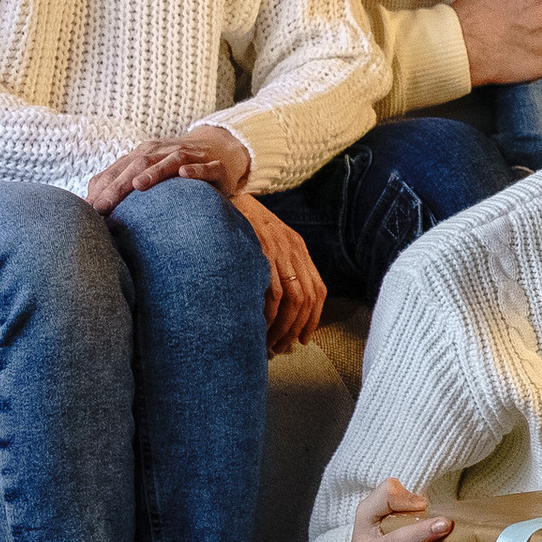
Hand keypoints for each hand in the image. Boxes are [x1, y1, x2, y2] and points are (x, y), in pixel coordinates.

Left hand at [85, 123, 249, 214]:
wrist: (219, 149)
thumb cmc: (175, 169)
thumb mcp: (148, 172)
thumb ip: (120, 182)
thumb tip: (88, 202)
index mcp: (145, 154)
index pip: (120, 169)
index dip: (103, 188)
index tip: (89, 209)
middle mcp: (165, 151)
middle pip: (140, 164)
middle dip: (119, 185)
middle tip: (103, 205)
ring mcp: (192, 156)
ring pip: (170, 161)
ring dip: (154, 172)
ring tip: (138, 185)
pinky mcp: (215, 166)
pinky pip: (206, 167)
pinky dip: (195, 170)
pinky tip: (185, 175)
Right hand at [235, 191, 324, 353]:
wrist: (223, 194)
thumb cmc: (239, 224)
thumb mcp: (265, 241)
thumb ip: (275, 266)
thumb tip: (277, 306)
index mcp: (298, 247)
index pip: (318, 289)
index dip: (314, 318)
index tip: (304, 338)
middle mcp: (293, 248)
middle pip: (307, 298)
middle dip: (297, 328)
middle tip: (284, 347)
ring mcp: (278, 249)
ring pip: (293, 300)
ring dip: (283, 327)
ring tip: (270, 344)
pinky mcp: (261, 251)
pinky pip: (274, 292)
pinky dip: (270, 315)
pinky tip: (260, 327)